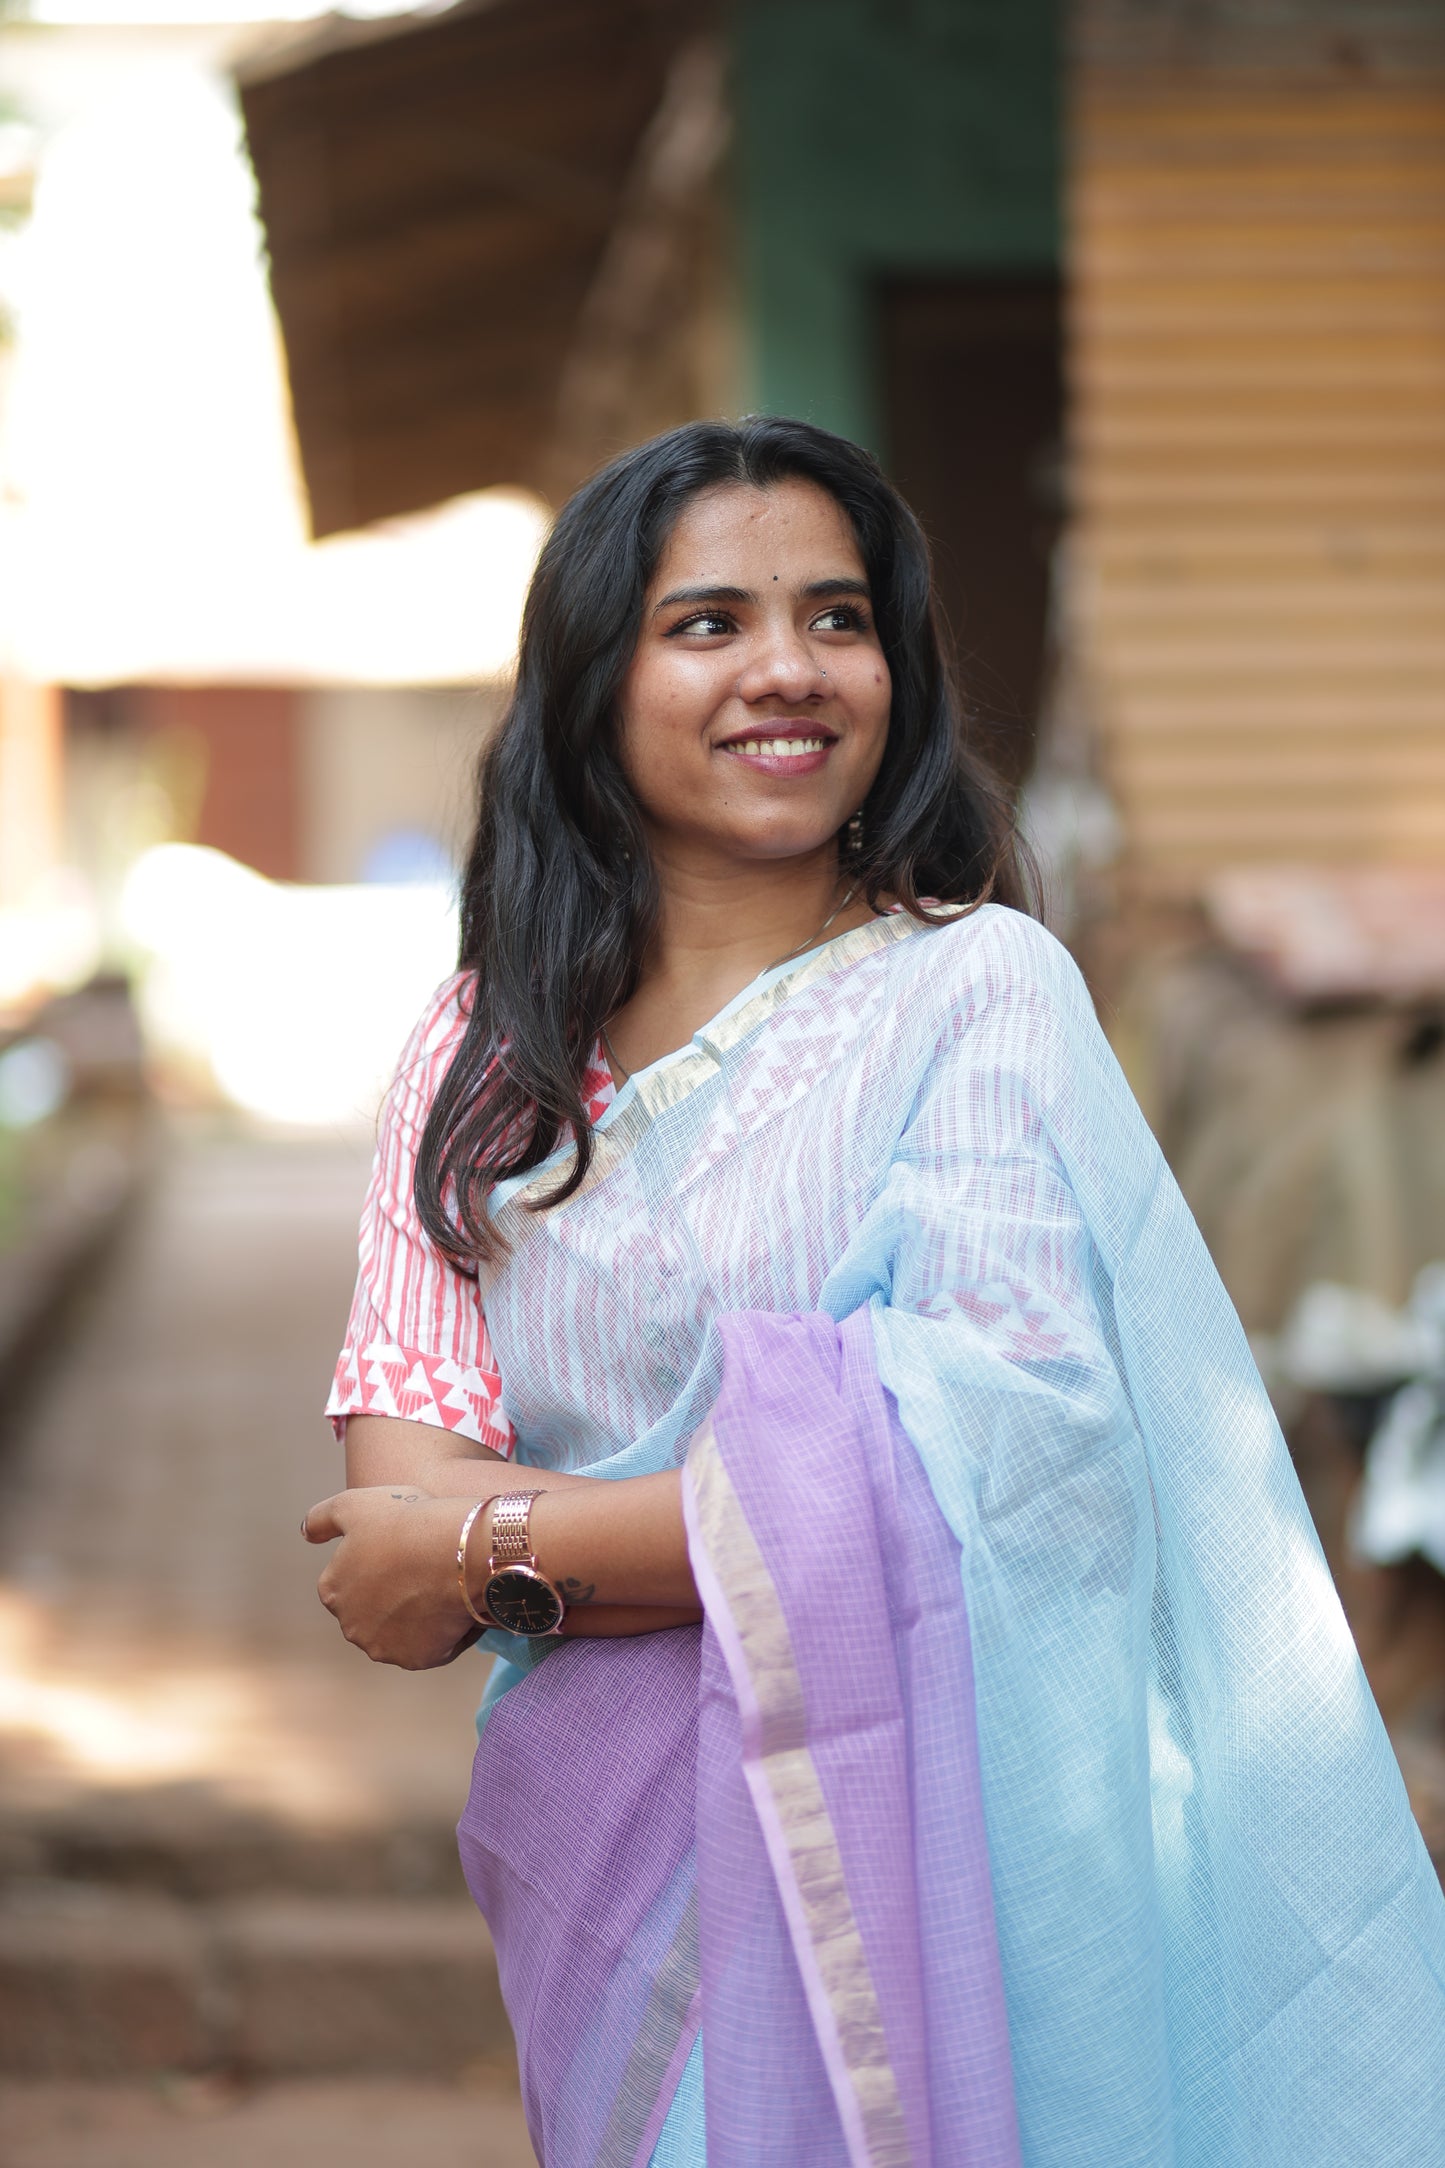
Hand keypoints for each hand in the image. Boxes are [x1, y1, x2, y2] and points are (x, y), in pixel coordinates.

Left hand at [303, 1485, 481, 1670]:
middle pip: (375, 1611)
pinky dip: (442, 1631)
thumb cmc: (405, 1523)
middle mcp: (350, 1626)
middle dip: (395, 1595)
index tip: (403, 1550)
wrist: (456, 1553)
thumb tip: (306, 1531)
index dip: (380, 1563)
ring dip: (418, 1615)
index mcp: (333, 1591)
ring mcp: (382, 1647)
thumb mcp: (354, 1504)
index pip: (353, 1581)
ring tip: (443, 1584)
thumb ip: (321, 1518)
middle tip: (425, 1566)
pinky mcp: (416, 1660)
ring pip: (402, 1630)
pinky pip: (431, 1646)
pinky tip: (454, 1604)